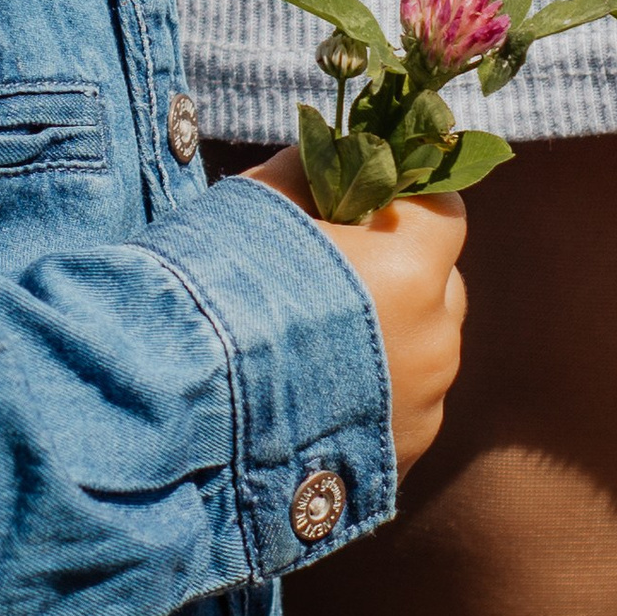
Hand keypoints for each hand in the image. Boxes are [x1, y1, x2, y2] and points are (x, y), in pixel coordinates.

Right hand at [244, 148, 465, 473]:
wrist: (172, 399)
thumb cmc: (213, 282)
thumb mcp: (260, 197)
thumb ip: (313, 170)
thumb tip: (332, 156)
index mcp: (414, 267)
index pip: (445, 210)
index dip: (400, 202)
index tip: (354, 207)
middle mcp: (436, 340)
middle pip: (440, 285)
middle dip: (398, 273)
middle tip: (325, 277)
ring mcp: (422, 406)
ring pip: (420, 352)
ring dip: (381, 340)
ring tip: (306, 346)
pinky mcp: (398, 459)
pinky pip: (398, 409)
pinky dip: (367, 396)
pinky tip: (305, 397)